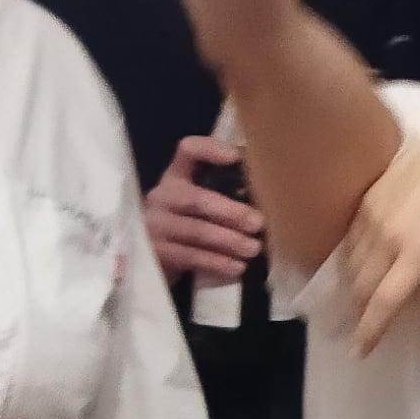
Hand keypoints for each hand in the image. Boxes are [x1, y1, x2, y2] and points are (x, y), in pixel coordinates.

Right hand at [143, 134, 263, 284]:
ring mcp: (154, 225)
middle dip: (231, 212)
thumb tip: (270, 196)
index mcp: (175, 177)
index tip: (236, 157)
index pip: (188, 151)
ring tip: (254, 249)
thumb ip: (221, 193)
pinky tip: (237, 268)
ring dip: (229, 241)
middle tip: (258, 223)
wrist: (150, 261)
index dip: (209, 150)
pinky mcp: (154, 254)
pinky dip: (217, 263)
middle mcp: (162, 197)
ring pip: (196, 231)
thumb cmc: (186, 225)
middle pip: (196, 199)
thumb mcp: (198, 204)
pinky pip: (190, 257)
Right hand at [347, 102, 419, 349]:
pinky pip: (349, 241)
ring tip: (359, 304)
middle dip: (360, 313)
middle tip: (362, 330)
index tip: (360, 352)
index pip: (384, 302)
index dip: (370, 331)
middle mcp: (387, 237)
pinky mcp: (365, 200)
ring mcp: (371, 216)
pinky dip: (350, 261)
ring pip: (350, 265)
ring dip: (353, 289)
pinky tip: (358, 269)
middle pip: (361, 287)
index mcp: (417, 252)